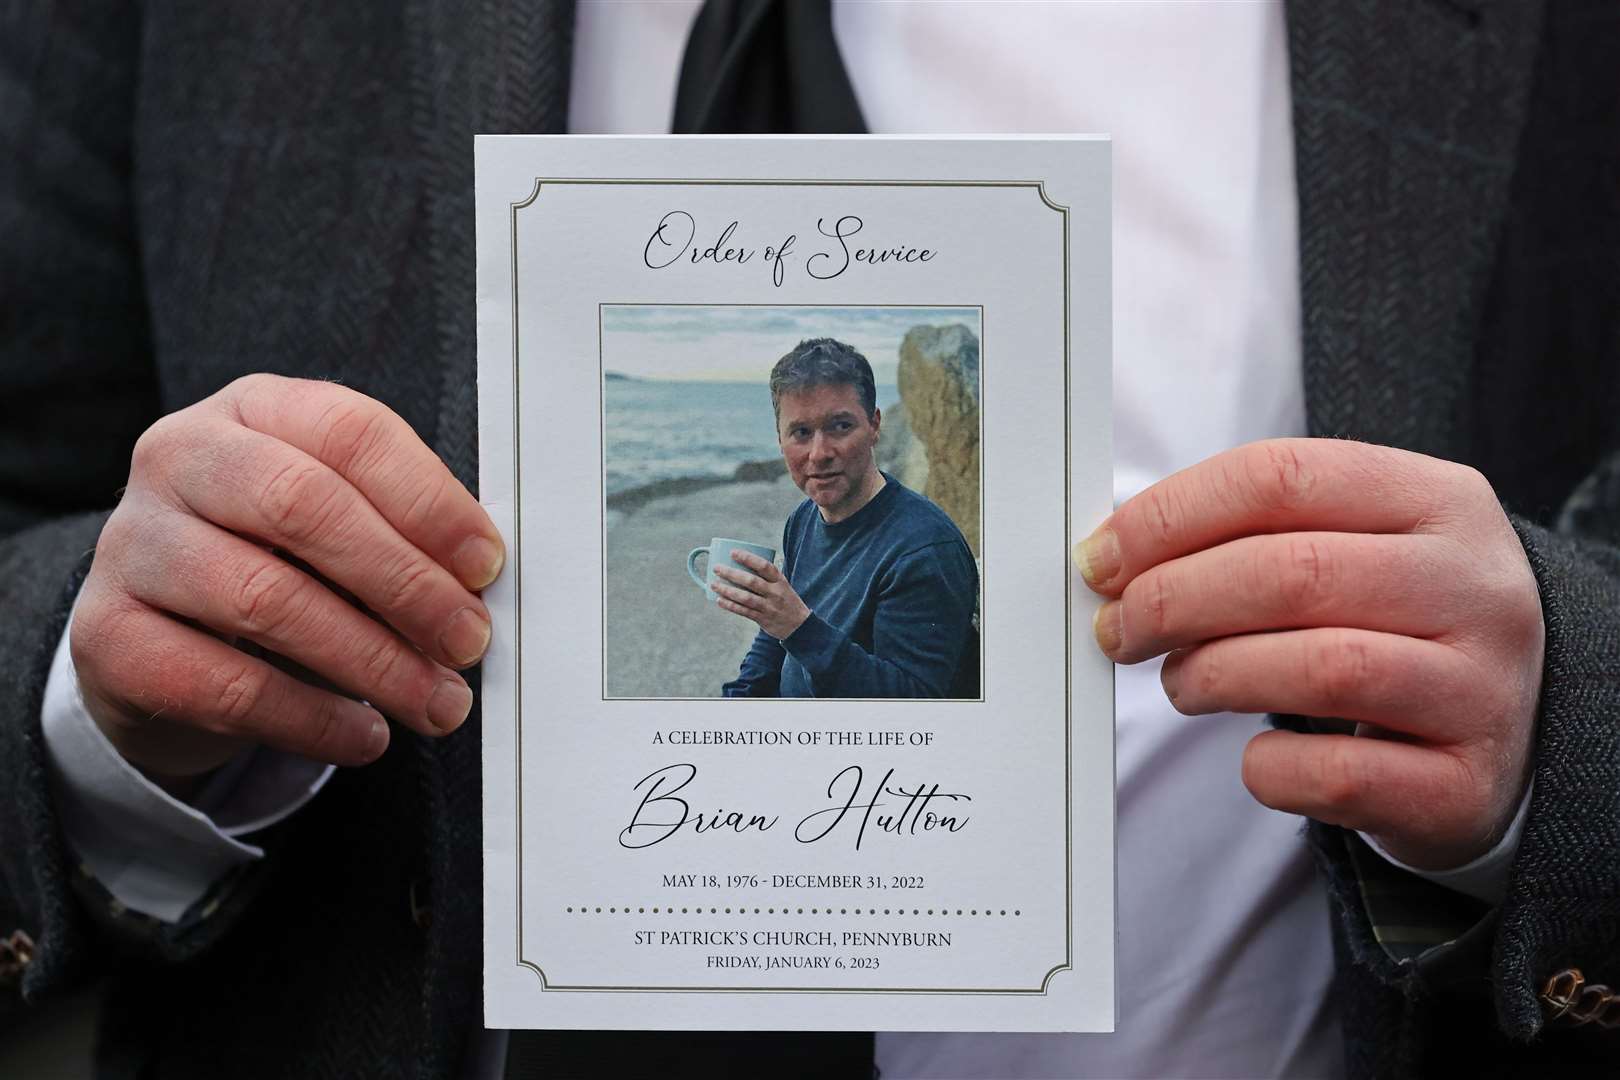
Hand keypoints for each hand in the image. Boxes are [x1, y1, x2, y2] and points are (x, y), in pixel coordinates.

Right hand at [72, 374, 505, 783]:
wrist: (162, 634)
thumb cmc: (275, 561)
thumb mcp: (336, 523)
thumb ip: (400, 531)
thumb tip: (477, 580)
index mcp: (254, 410)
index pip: (350, 433)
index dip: (428, 501)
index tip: (485, 565)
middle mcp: (181, 458)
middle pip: (303, 506)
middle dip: (404, 582)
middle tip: (467, 640)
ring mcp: (133, 544)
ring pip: (265, 598)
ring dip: (372, 661)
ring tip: (434, 701)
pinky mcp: (108, 635)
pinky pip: (223, 685)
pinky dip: (311, 719)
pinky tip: (365, 736)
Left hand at [712, 550, 810, 640]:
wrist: (800, 626)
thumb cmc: (787, 601)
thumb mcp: (783, 585)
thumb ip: (768, 577)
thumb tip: (745, 562)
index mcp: (780, 581)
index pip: (764, 566)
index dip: (748, 558)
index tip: (733, 553)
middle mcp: (775, 593)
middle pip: (751, 581)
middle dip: (731, 574)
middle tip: (717, 568)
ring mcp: (768, 607)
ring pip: (745, 597)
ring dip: (727, 590)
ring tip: (714, 584)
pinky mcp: (763, 619)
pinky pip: (744, 611)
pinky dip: (730, 605)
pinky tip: (720, 600)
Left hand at [1075, 438, 1544, 869]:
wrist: (1513, 733)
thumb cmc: (1395, 626)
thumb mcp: (1352, 549)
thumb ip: (1250, 536)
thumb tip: (1113, 553)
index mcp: (1438, 500)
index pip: (1281, 477)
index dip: (1170, 516)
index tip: (1103, 558)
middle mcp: (1475, 586)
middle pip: (1292, 571)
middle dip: (1173, 600)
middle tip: (1118, 629)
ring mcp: (1482, 689)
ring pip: (1320, 667)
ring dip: (1212, 676)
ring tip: (1181, 683)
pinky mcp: (1465, 786)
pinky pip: (1338, 774)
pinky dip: (1270, 767)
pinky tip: (1257, 756)